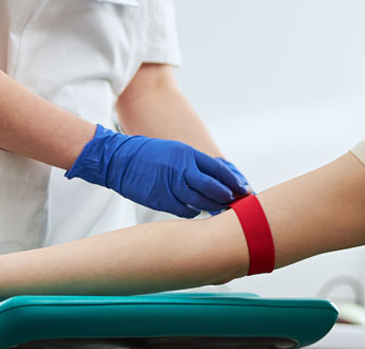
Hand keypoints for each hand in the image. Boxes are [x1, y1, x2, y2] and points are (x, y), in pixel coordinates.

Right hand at [67, 125, 252, 217]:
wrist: (119, 160)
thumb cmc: (150, 155)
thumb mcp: (176, 152)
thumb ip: (196, 165)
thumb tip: (218, 179)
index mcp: (187, 155)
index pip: (218, 170)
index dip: (233, 182)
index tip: (245, 189)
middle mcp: (181, 170)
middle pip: (213, 188)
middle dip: (228, 197)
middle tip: (236, 203)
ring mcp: (171, 186)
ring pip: (201, 202)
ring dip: (213, 208)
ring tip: (221, 210)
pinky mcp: (161, 200)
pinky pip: (185, 211)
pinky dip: (193, 213)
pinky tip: (195, 212)